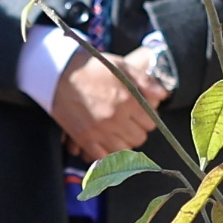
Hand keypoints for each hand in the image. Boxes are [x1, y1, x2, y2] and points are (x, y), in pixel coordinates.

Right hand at [46, 45, 157, 159]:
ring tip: (117, 132)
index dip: (147, 118)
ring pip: (124, 149)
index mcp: (128, 99)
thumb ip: (145, 81)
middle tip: (128, 123)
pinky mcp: (84, 138)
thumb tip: (164, 96)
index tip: (139, 114)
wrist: (59, 73)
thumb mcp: (121, 66)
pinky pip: (103, 157)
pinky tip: (105, 143)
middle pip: (139, 138)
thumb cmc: (92, 67)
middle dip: (136, 130)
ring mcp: (100, 130)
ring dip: (123, 142)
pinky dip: (107, 153)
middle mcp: (116, 117)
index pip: (151, 122)